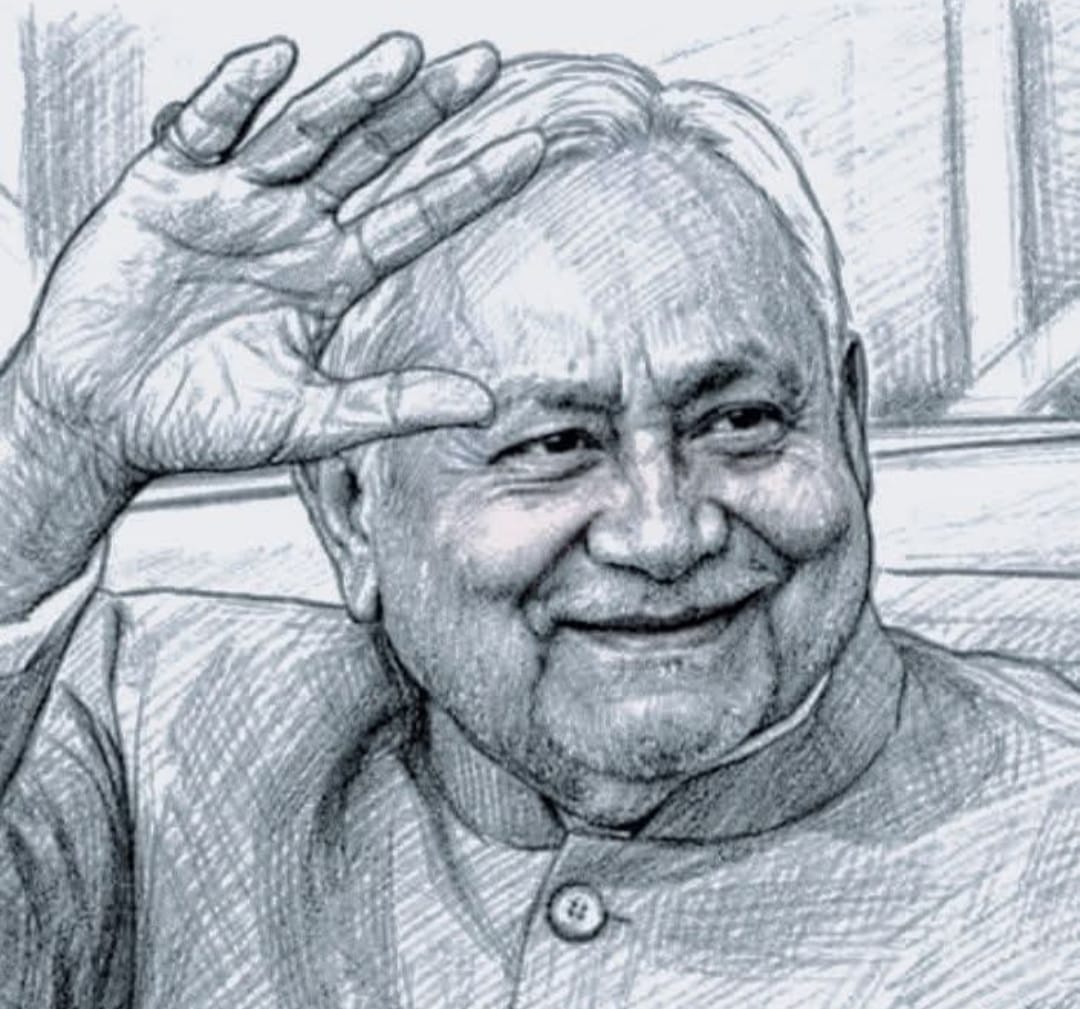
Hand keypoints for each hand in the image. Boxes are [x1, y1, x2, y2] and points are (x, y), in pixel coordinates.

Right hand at [12, 33, 541, 480]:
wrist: (100, 418)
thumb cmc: (198, 423)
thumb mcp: (306, 421)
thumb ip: (390, 404)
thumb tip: (482, 404)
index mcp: (328, 277)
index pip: (414, 218)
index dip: (469, 183)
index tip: (531, 148)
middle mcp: (289, 228)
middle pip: (370, 157)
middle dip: (424, 111)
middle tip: (484, 64)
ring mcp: (230, 201)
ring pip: (300, 132)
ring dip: (349, 93)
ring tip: (405, 56)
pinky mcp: (164, 186)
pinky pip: (206, 130)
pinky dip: (233, 98)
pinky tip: (275, 64)